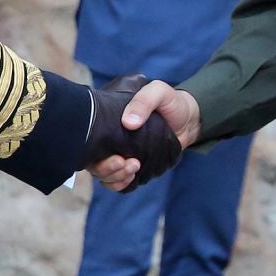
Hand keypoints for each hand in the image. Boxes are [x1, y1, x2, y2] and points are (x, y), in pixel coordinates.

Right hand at [83, 74, 182, 190]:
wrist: (188, 120)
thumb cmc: (169, 103)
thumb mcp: (158, 92)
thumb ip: (144, 101)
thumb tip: (128, 123)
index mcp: (108, 119)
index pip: (87, 136)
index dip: (91, 148)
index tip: (112, 151)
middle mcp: (108, 139)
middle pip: (92, 160)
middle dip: (104, 167)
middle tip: (123, 162)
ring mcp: (118, 154)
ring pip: (102, 174)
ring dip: (114, 176)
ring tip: (134, 167)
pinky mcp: (130, 167)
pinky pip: (117, 182)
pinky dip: (120, 184)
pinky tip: (131, 176)